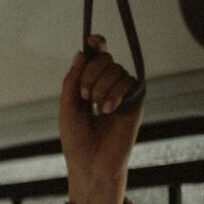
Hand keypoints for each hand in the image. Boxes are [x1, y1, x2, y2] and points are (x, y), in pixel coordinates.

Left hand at [59, 35, 142, 203]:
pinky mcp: (135, 102)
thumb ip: (72, 80)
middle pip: (104, 59)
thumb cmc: (76, 140)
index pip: (96, 58)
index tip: (94, 39)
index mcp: (90, 86)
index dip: (96, 45)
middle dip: (90, 74)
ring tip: (97, 110)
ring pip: (115, 69)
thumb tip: (81, 53)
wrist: (91, 163)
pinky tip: (107, 110)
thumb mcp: (67, 107)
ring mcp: (122, 93)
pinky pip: (128, 81)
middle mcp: (107, 86)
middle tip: (84, 97)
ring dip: (100, 87)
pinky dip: (114, 93)